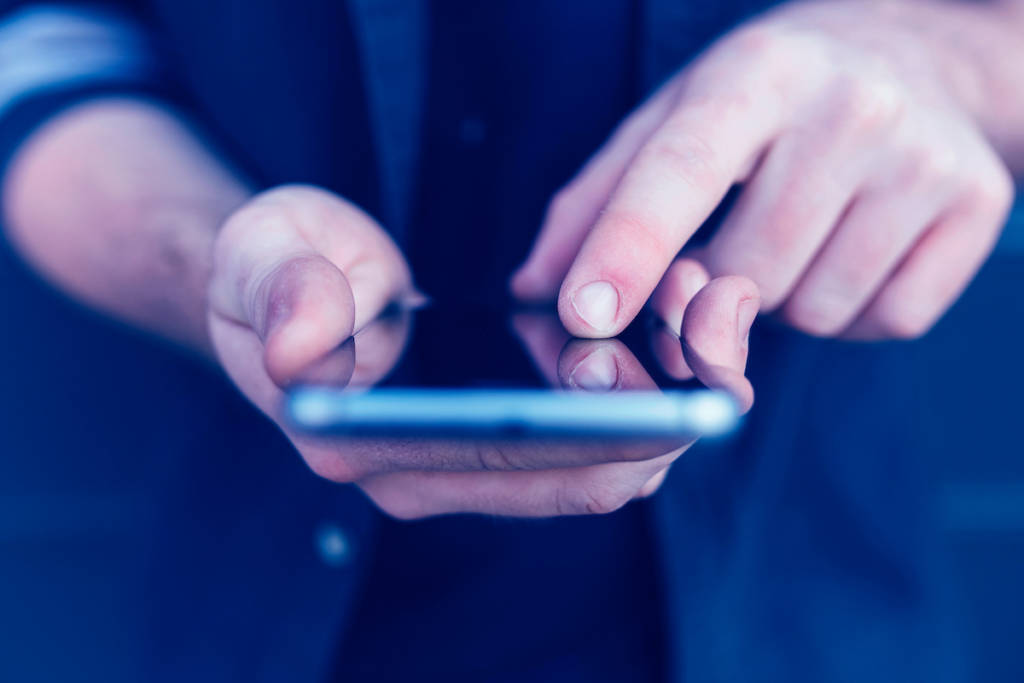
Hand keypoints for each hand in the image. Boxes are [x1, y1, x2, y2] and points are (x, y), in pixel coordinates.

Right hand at [210, 200, 757, 517]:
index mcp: (368, 446)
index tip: (689, 386)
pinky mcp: (499, 440)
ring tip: (699, 304)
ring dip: (672, 398)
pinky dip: (651, 392)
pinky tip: (672, 323)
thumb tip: (296, 351)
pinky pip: (599, 437)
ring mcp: (467, 464)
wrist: (284, 278)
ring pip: (608, 465)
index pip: (511, 461)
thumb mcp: (264, 257)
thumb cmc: (273, 266)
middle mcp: (427, 476)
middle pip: (585, 479)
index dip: (611, 431)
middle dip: (668, 411)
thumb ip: (282, 297)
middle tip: (708, 312)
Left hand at [512, 0, 1015, 339]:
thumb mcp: (673, 119)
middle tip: (722, 246)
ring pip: (811, 308)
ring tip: (796, 229)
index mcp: (756, 74)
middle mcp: (850, 108)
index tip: (582, 317)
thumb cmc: (769, 100)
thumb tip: (533, 291)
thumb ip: (596, 201)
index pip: (681, 170)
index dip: (627, 249)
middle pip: (743, 273)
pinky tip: (848, 246)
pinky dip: (848, 310)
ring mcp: (924, 160)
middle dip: (710, 290)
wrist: (918, 62)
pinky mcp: (976, 209)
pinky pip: (880, 321)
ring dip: (780, 299)